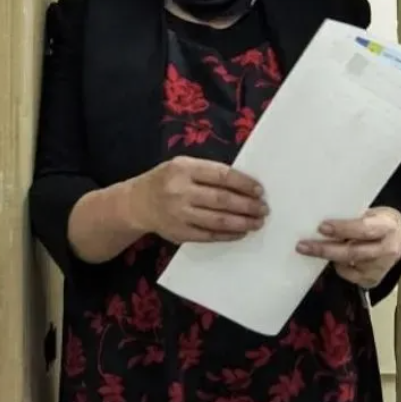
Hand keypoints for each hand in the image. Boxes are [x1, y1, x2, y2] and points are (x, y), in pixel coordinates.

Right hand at [127, 155, 267, 243]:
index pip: (221, 175)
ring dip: (242, 222)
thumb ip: (208, 172)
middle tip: (263, 209)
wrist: (137, 203)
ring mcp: (179, 214)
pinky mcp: (179, 233)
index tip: (259, 190)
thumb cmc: (166, 180)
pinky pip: (209, 235)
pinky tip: (240, 232)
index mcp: (183, 169)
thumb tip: (244, 184)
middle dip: (247, 205)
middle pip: (222, 200)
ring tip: (257, 222)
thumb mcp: (183, 166)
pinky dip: (227, 234)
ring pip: (218, 220)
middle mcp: (180, 191)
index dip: (243, 184)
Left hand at [296, 207, 400, 288]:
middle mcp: (387, 250)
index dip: (342, 229)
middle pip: (353, 253)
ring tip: (311, 249)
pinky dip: (338, 267)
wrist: (396, 236)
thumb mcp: (370, 213)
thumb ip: (352, 218)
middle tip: (303, 246)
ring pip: (348, 266)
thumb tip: (321, 220)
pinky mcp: (374, 280)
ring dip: (328, 258)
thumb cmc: (377, 221)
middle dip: (326, 249)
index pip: (363, 229)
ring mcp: (381, 268)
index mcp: (387, 227)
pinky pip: (349, 276)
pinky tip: (333, 259)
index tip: (321, 227)